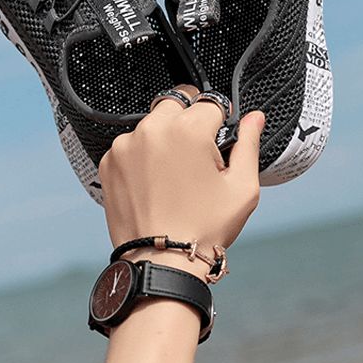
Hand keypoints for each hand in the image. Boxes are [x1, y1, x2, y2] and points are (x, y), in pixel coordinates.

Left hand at [98, 85, 262, 276]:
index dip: (220, 122)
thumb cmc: (204, 227)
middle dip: (189, 121)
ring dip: (163, 137)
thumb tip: (254, 118)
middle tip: (196, 155)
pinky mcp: (108, 160)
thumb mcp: (242, 187)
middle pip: (176, 104)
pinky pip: (130, 145)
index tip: (218, 141)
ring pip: (151, 124)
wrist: (161, 259)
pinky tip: (154, 182)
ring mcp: (125, 144)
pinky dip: (141, 155)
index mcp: (187, 130)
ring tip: (174, 174)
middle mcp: (152, 129)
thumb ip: (248, 144)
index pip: (210, 103)